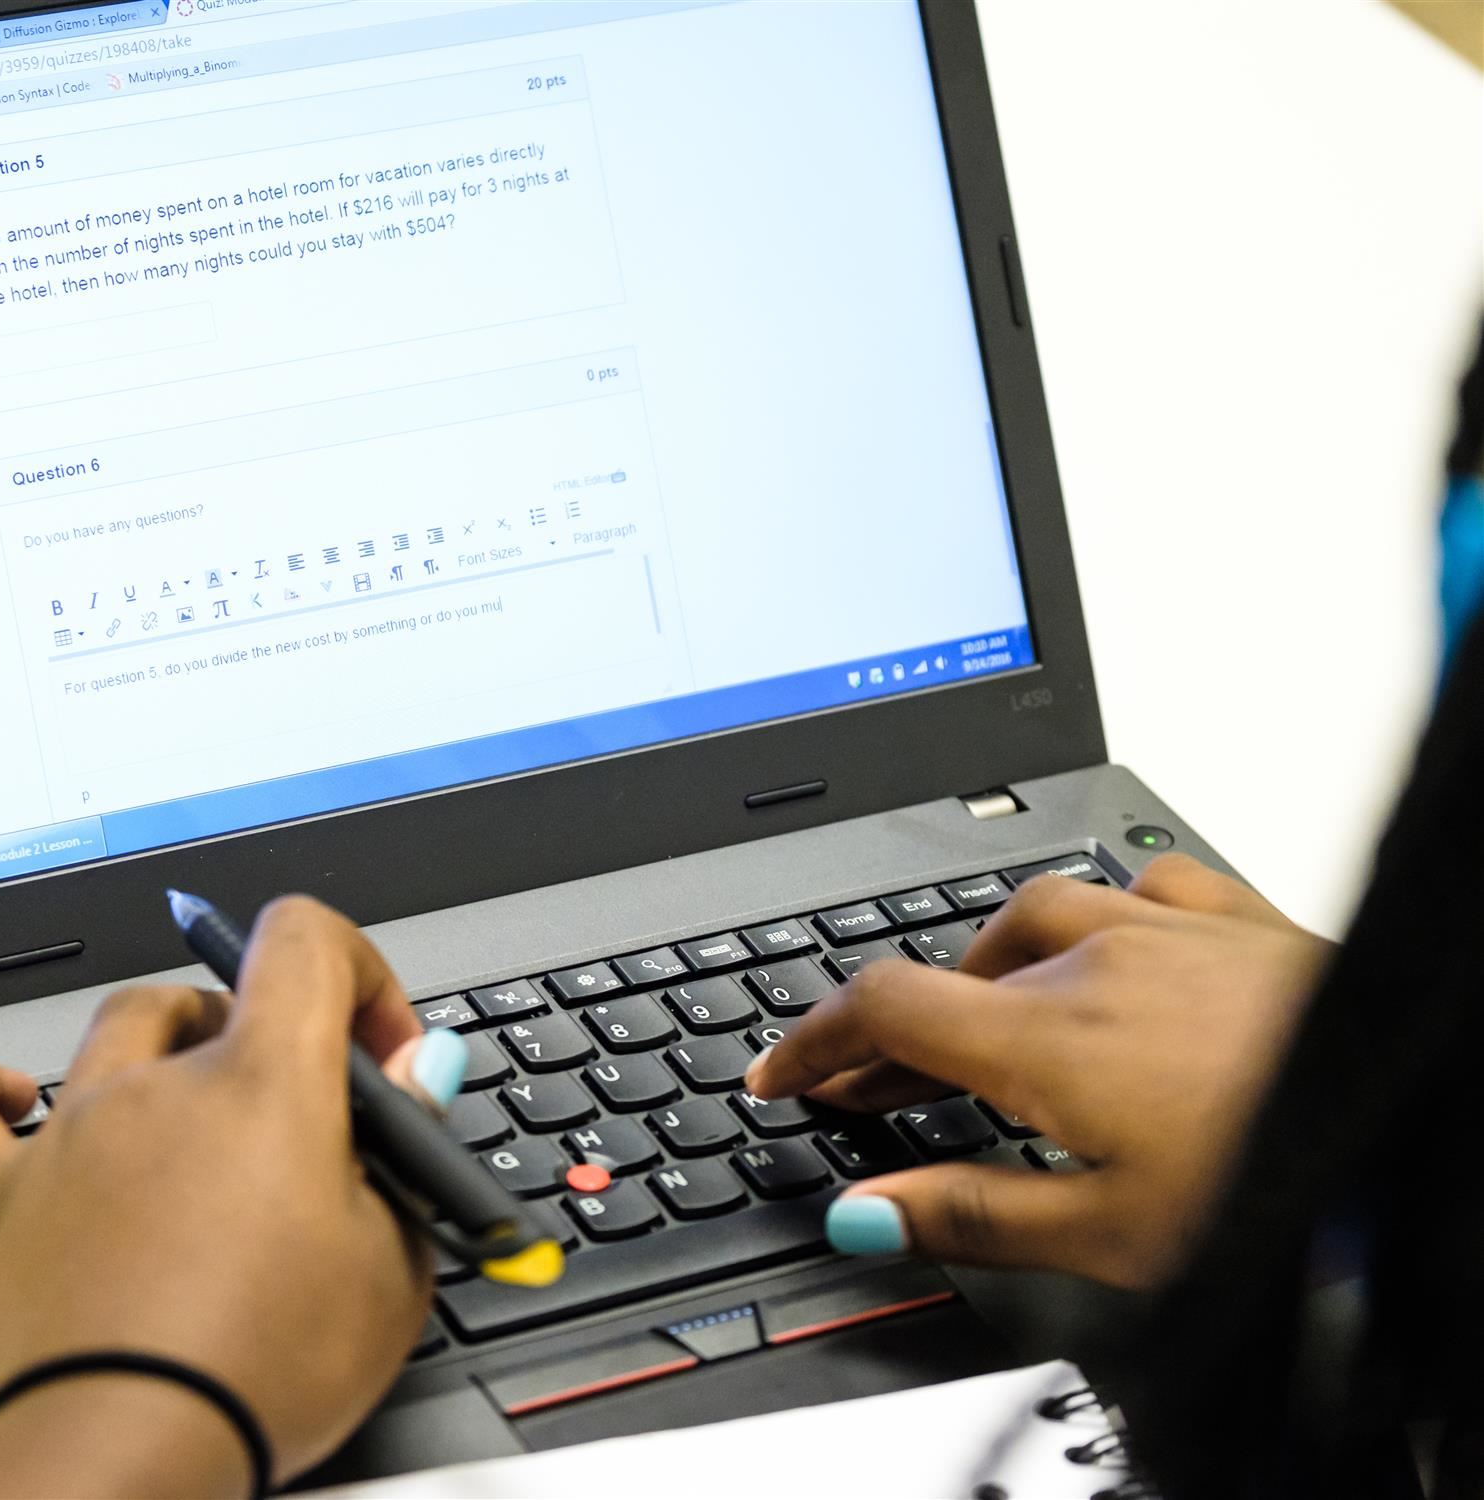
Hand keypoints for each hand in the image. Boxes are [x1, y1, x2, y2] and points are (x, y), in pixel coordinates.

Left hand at [0, 897, 467, 1497]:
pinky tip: (19, 1104)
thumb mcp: (390, 1269)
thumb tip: (416, 1078)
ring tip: (194, 1139)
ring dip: (166, 1062)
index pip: (308, 941)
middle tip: (299, 1122)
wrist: (102, 1480)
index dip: (360, 974)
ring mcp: (63, 1138)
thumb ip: (407, 1155)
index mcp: (263, 1083)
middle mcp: (155, 1086)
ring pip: (114, 1037)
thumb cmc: (249, 1379)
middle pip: (213, 997)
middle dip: (269, 1038)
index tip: (383, 1053)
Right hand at [746, 855, 1333, 1288]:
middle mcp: (1096, 961)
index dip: (813, 1040)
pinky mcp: (1235, 918)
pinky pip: (1139, 885)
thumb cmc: (1287, 1178)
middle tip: (869, 1092)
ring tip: (977, 1022)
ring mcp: (1167, 928)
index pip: (883, 1009)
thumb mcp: (1114, 1235)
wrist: (1418, 1113)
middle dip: (891, 1037)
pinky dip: (1096, 916)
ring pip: (1032, 918)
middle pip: (950, 975)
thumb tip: (865, 1213)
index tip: (780, 1071)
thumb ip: (972, 1214)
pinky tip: (1107, 942)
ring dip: (982, 972)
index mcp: (1049, 1035)